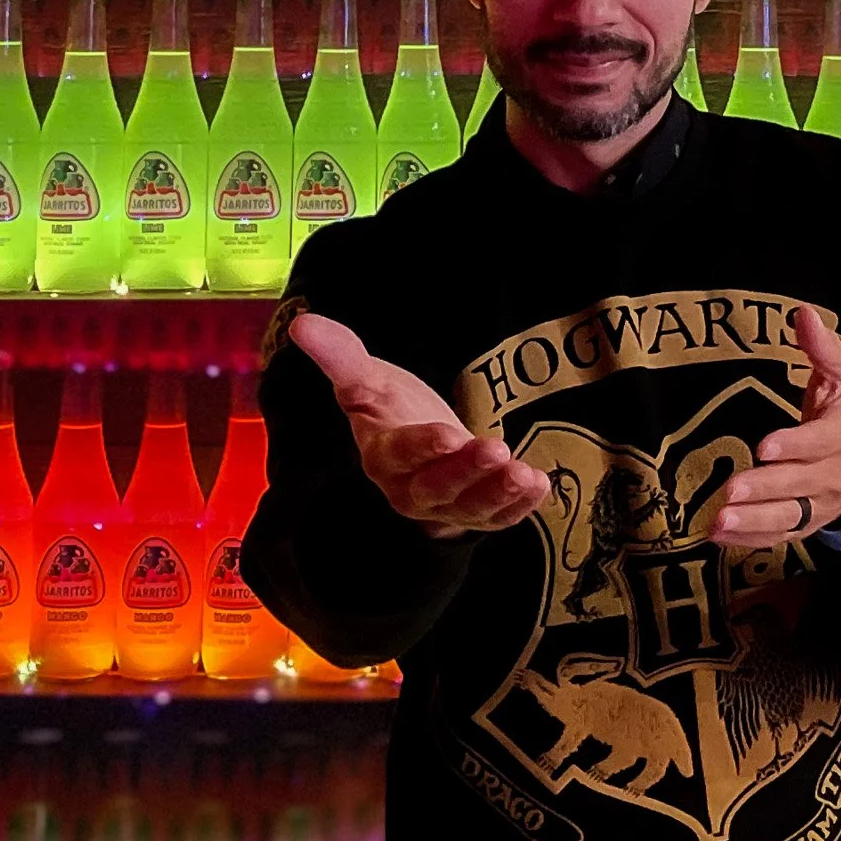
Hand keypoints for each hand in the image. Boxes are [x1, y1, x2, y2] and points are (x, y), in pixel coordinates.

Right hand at [291, 311, 550, 539]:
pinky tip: (539, 484)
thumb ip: (339, 355)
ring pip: (471, 508)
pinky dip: (518, 507)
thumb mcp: (366, 380)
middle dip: (466, 472)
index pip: (400, 455)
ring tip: (524, 473)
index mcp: (384, 456)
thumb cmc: (389, 409)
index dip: (421, 448)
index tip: (447, 434)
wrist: (417, 445)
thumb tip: (301, 323)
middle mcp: (413, 489)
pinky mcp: (477, 513)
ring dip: (499, 493)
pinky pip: (498, 518)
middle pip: (437, 488)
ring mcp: (447, 507)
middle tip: (494, 448)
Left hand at [710, 306, 840, 545]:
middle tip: (731, 491)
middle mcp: (833, 477)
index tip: (765, 446)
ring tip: (718, 521)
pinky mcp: (804, 525)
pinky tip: (717, 537)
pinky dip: (748, 541)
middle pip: (800, 486)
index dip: (795, 446)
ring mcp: (819, 506)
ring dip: (753, 522)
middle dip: (765, 489)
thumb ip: (823, 348)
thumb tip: (802, 313)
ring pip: (788, 518)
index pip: (820, 444)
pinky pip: (777, 537)